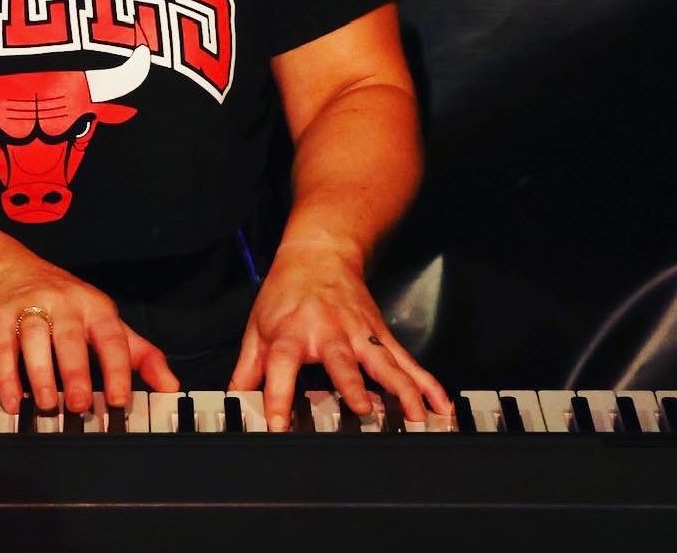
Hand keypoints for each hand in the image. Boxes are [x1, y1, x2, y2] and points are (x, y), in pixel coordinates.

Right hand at [0, 260, 178, 413]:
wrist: (12, 271)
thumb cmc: (65, 303)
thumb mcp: (105, 321)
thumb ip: (138, 354)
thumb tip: (170, 384)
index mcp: (95, 308)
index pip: (111, 337)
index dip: (117, 369)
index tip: (119, 399)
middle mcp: (64, 304)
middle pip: (70, 338)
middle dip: (75, 373)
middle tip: (80, 405)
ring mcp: (30, 307)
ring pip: (35, 339)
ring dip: (40, 374)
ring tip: (47, 404)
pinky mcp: (1, 317)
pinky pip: (3, 347)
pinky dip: (6, 375)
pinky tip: (14, 400)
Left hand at [227, 243, 449, 430]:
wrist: (320, 252)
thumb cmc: (286, 291)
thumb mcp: (258, 326)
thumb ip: (247, 368)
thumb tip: (235, 402)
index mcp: (292, 332)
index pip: (281, 366)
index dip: (277, 397)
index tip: (277, 425)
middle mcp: (328, 333)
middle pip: (340, 359)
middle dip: (352, 384)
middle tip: (364, 408)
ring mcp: (360, 333)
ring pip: (384, 361)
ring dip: (401, 388)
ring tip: (417, 415)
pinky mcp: (381, 334)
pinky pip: (407, 361)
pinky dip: (427, 383)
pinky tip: (441, 404)